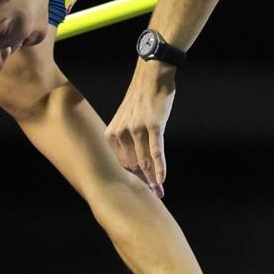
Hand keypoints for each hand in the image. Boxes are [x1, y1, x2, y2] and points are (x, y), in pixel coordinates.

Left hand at [105, 62, 175, 197]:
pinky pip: (156, 152)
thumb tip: (134, 164)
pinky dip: (160, 168)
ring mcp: (137, 129)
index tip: (137, 194)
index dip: (130, 181)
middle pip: (132, 166)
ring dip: (152, 181)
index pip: (119, 164)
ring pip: (144, 162)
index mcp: (111, 133)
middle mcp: (121, 132)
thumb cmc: (141, 98)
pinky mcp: (153, 125)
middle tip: (153, 198)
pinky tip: (162, 180)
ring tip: (159, 193)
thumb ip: (126, 140)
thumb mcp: (126, 119)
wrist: (152, 75)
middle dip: (142, 185)